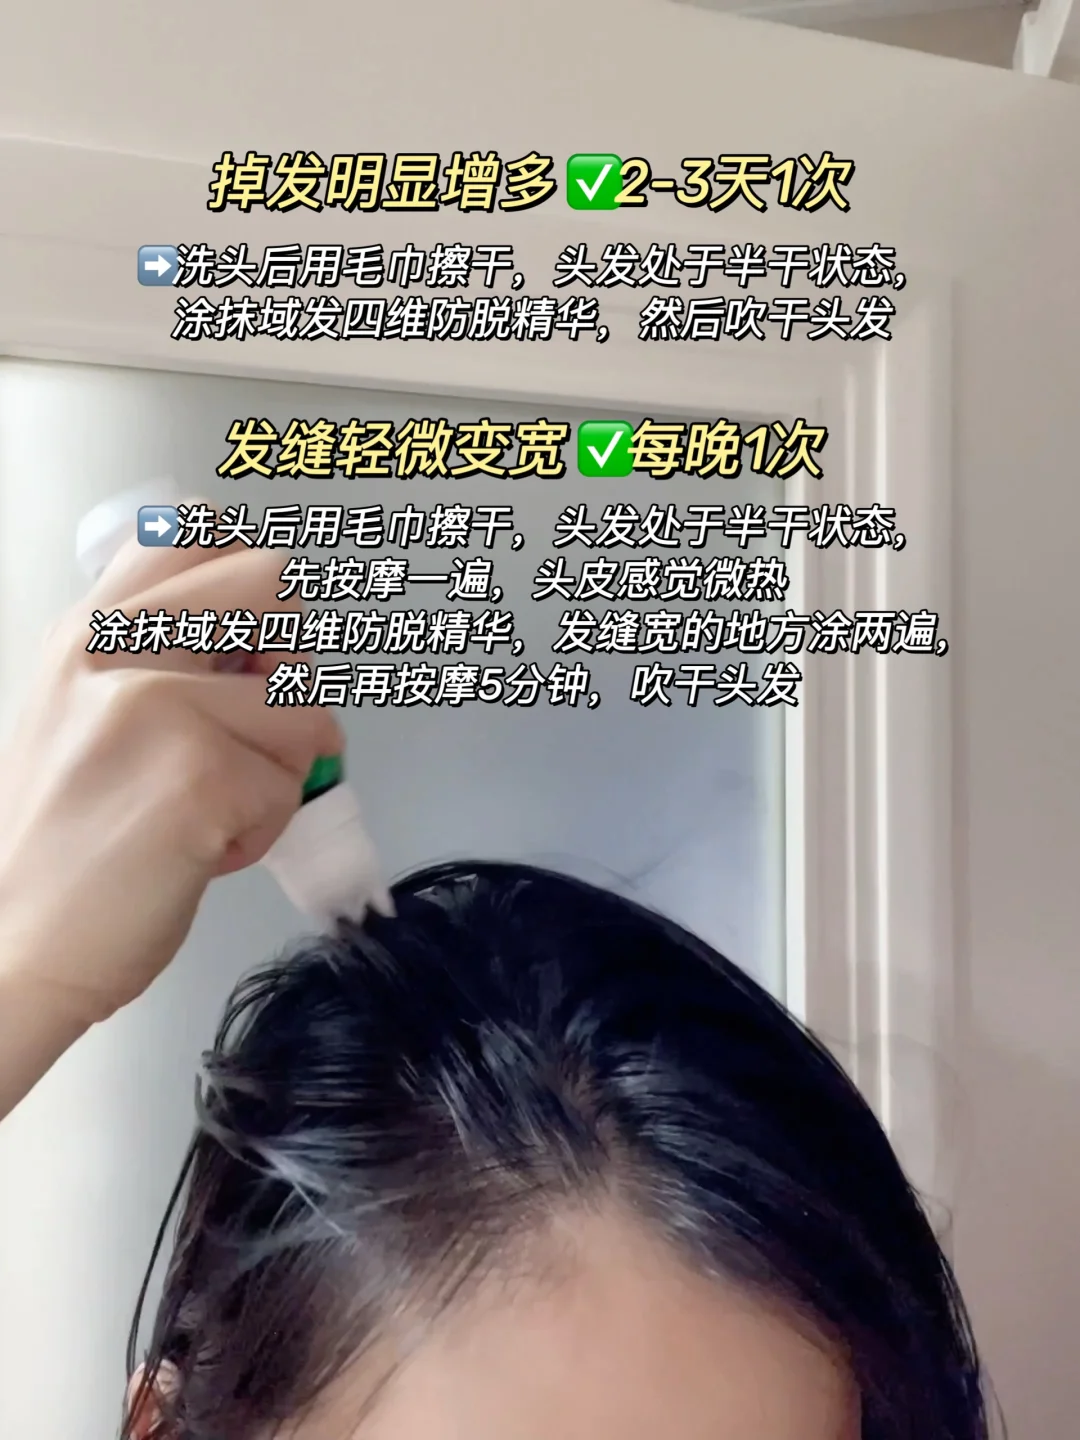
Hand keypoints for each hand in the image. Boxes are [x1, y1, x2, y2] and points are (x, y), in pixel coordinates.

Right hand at [0, 532, 339, 1027]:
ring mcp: (157, 706)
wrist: (13, 947)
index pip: (197, 530)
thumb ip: (160, 663)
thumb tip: (267, 648)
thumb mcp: (83, 714)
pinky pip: (297, 783)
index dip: (250, 581)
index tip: (244, 646)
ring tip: (209, 810)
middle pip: (277, 585)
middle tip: (248, 731)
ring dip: (280, 772)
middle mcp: (118, 649)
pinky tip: (203, 849)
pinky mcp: (199, 776)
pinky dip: (266, 828)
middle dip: (289, 666)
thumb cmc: (62, 845)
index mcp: (90, 630)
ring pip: (306, 706)